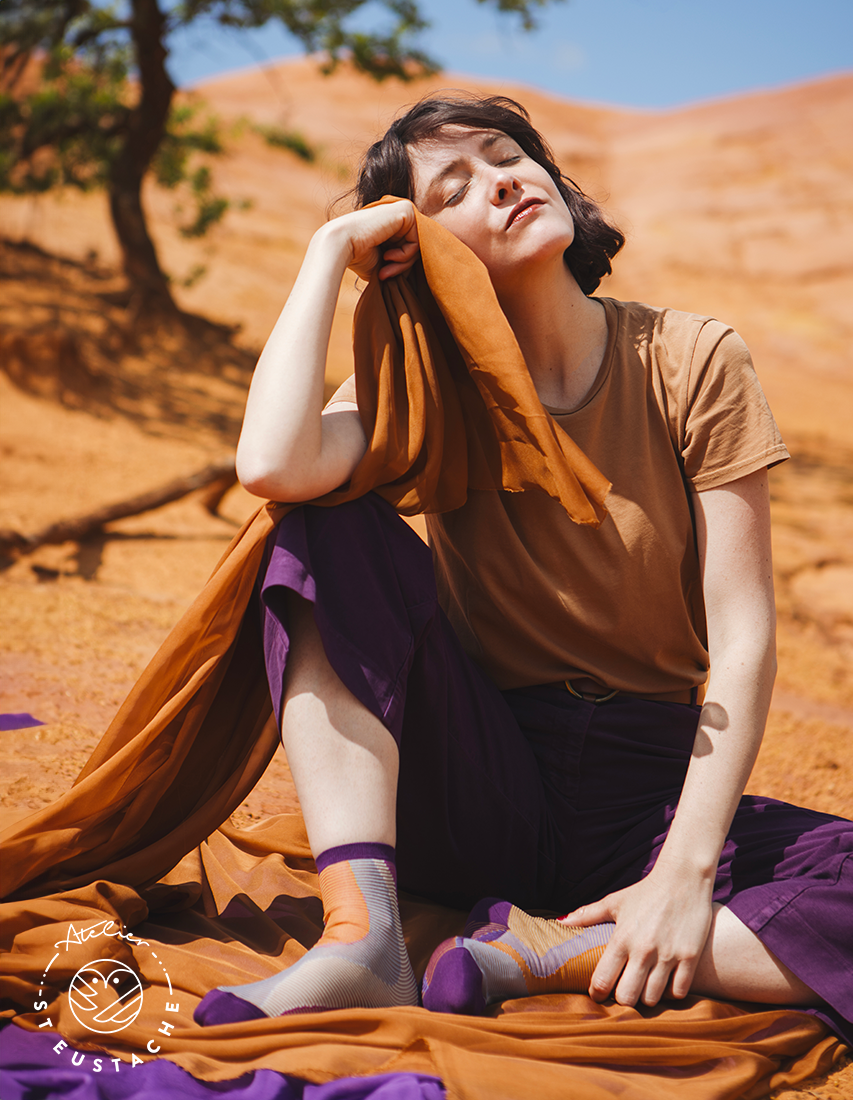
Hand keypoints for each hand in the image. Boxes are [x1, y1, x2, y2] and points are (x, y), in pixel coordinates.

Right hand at [320, 200, 419, 281]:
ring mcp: (403, 209)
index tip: (383, 275)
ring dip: (403, 263)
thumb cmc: (357, 257)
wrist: (341, 245)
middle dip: (403, 266)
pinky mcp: (406, 210)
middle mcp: (397, 213)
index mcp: (391, 222)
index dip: (399, 266)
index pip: (408, 247)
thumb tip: (412, 274)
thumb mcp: (382, 261)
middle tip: (385, 274)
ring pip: (418, 244)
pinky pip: (417, 240)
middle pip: (415, 245)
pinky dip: (405, 255)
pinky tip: (387, 256)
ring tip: (386, 268)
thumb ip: (398, 262)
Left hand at [562, 865, 713, 1006]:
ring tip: (645, 987)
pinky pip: (678, 992)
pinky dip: (671, 993)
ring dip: (647, 997)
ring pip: (653, 999)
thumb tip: (560, 921)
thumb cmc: (645, 891)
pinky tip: (666, 982)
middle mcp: (643, 949)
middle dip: (623, 1000)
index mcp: (621, 938)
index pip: (602, 980)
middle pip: (627, 998)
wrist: (683, 877)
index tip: (599, 993)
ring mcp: (668, 954)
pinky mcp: (689, 957)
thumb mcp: (615, 901)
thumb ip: (588, 915)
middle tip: (624, 992)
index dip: (598, 993)